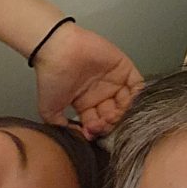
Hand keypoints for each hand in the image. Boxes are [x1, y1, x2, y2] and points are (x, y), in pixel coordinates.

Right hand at [32, 22, 142, 138]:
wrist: (56, 50)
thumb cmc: (50, 76)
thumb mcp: (49, 110)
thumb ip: (62, 126)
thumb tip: (77, 137)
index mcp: (85, 102)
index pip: (99, 123)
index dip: (98, 131)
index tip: (92, 133)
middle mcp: (100, 92)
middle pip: (115, 115)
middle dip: (110, 124)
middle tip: (102, 124)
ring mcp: (113, 80)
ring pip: (127, 103)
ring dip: (122, 113)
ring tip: (111, 115)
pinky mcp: (123, 68)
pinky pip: (137, 85)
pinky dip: (137, 96)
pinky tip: (128, 105)